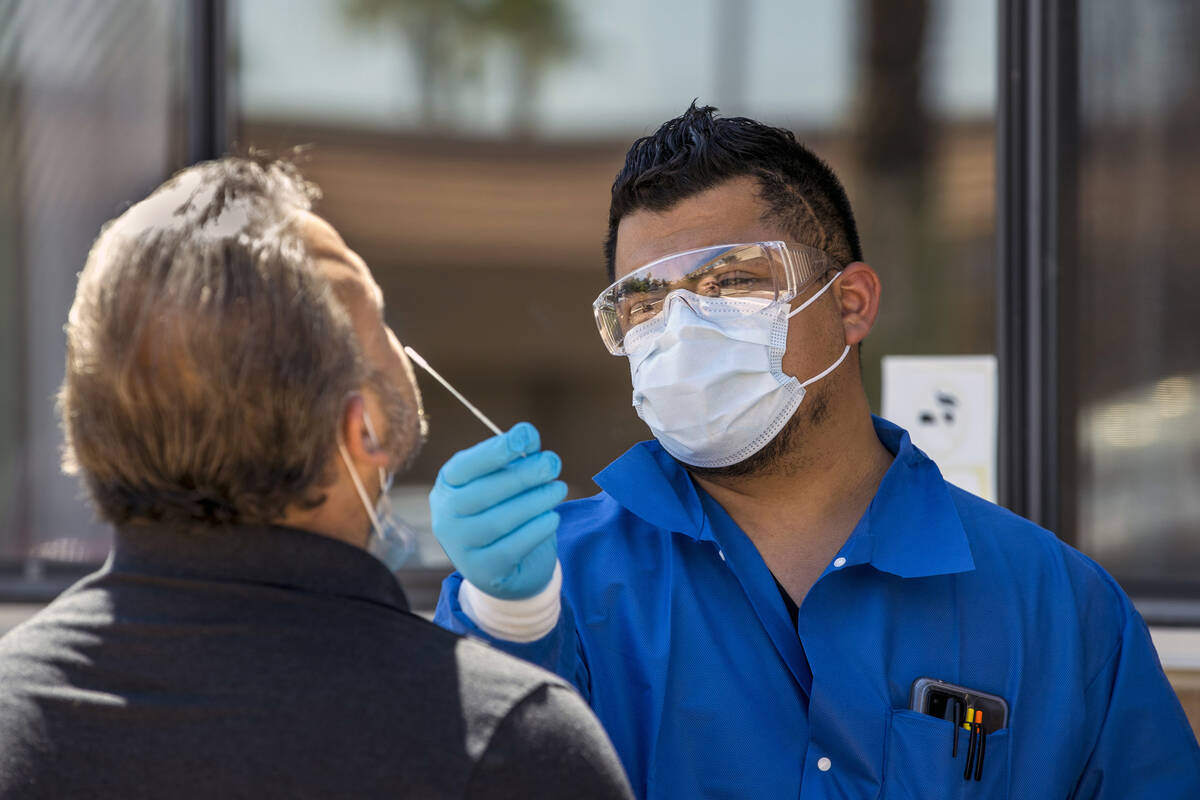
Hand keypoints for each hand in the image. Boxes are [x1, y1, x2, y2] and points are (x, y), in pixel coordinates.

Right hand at [430, 422, 565, 599]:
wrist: (506, 565)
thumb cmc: (505, 508)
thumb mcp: (507, 479)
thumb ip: (517, 456)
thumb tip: (528, 435)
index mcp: (448, 485)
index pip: (465, 466)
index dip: (494, 451)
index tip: (525, 437)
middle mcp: (446, 516)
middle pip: (483, 493)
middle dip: (522, 475)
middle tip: (552, 463)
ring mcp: (460, 546)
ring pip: (497, 521)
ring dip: (534, 502)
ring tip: (558, 489)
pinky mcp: (482, 570)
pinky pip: (510, 548)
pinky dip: (535, 530)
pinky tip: (552, 518)